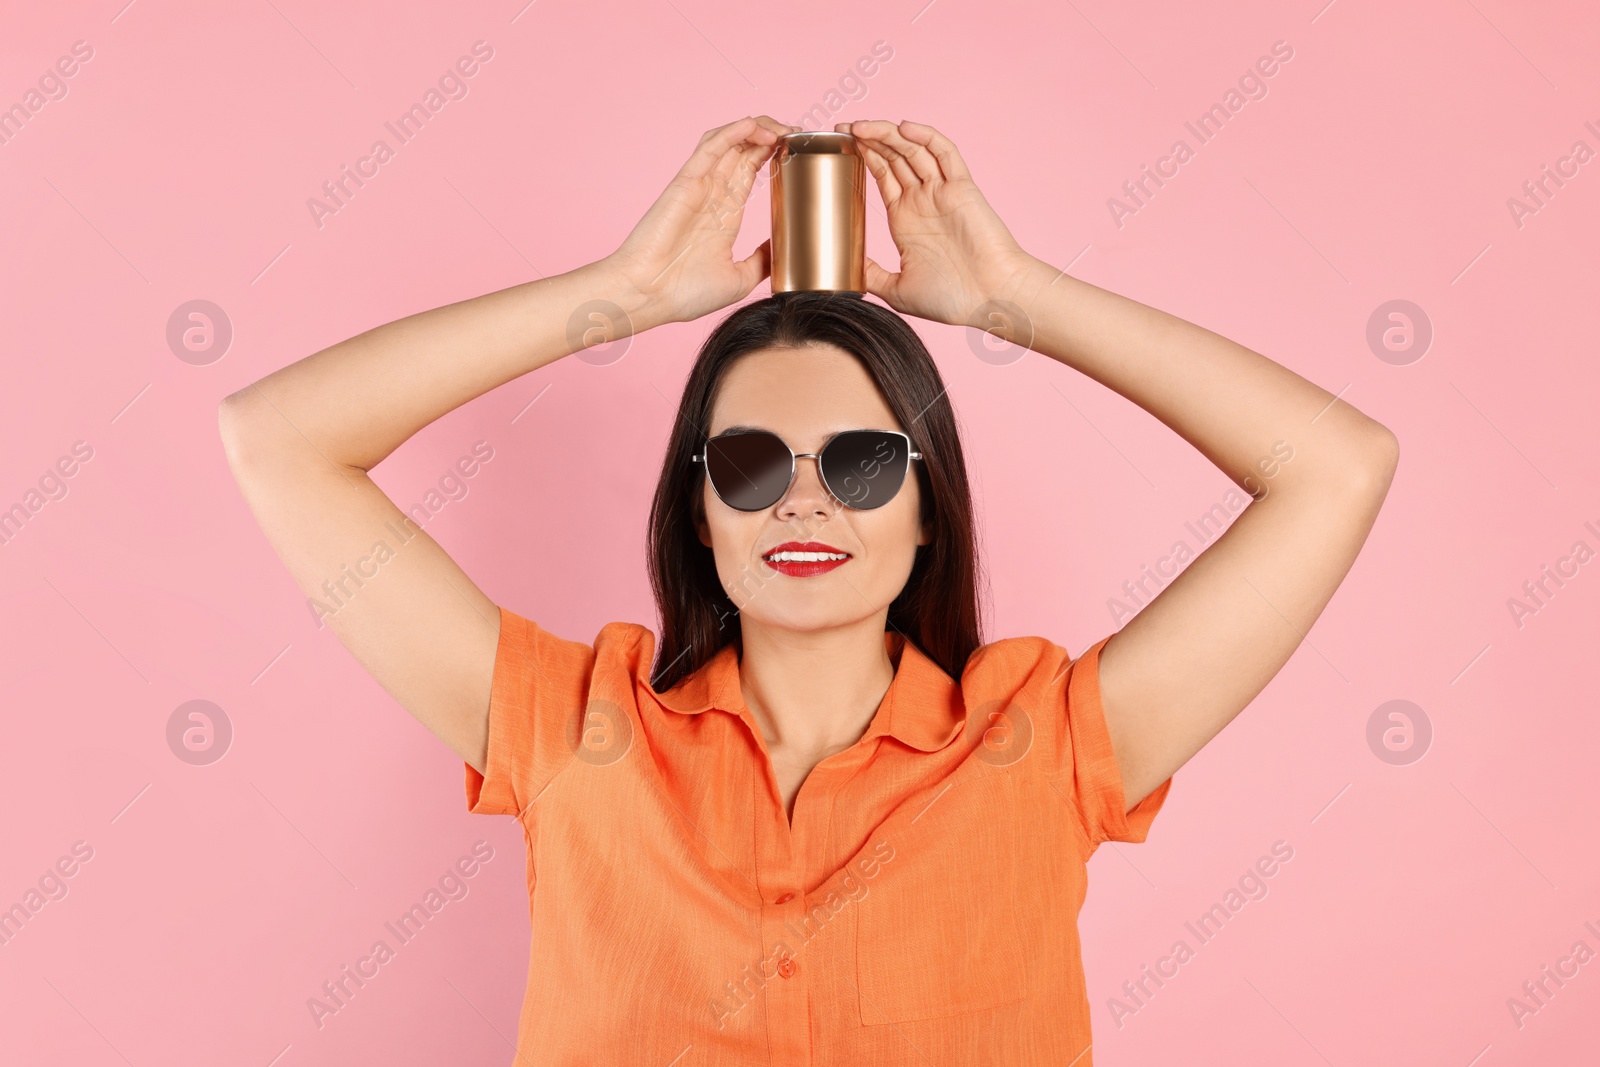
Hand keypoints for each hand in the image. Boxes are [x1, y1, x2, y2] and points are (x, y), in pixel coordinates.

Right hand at [604, 116, 793, 326]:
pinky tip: (753, 125)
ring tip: (781, 128)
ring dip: (756, 128)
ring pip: (729, 142)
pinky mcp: (686, 182)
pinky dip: (731, 132)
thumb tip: (781, 249)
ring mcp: (700, 185)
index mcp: (725, 213)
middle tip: (797, 132)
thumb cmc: (684, 293)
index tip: (798, 149)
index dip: (774, 154)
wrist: (649, 296)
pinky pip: (710, 148)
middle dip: (772, 135)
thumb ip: (761, 261)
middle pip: (744, 150)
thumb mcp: (738, 280)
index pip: (751, 169)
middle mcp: (713, 194)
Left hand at [837, 119, 1041, 328]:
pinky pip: (945, 153)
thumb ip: (872, 274)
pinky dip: (926, 136)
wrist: (990, 299)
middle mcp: (922, 200)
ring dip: (887, 134)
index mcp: (906, 219)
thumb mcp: (897, 290)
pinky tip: (904, 127)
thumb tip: (844, 268)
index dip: (862, 156)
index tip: (839, 144)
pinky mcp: (962, 188)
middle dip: (867, 138)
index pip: (881, 175)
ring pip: (913, 150)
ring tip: (860, 126)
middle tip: (841, 128)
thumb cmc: (951, 299)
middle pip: (893, 156)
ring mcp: (942, 192)